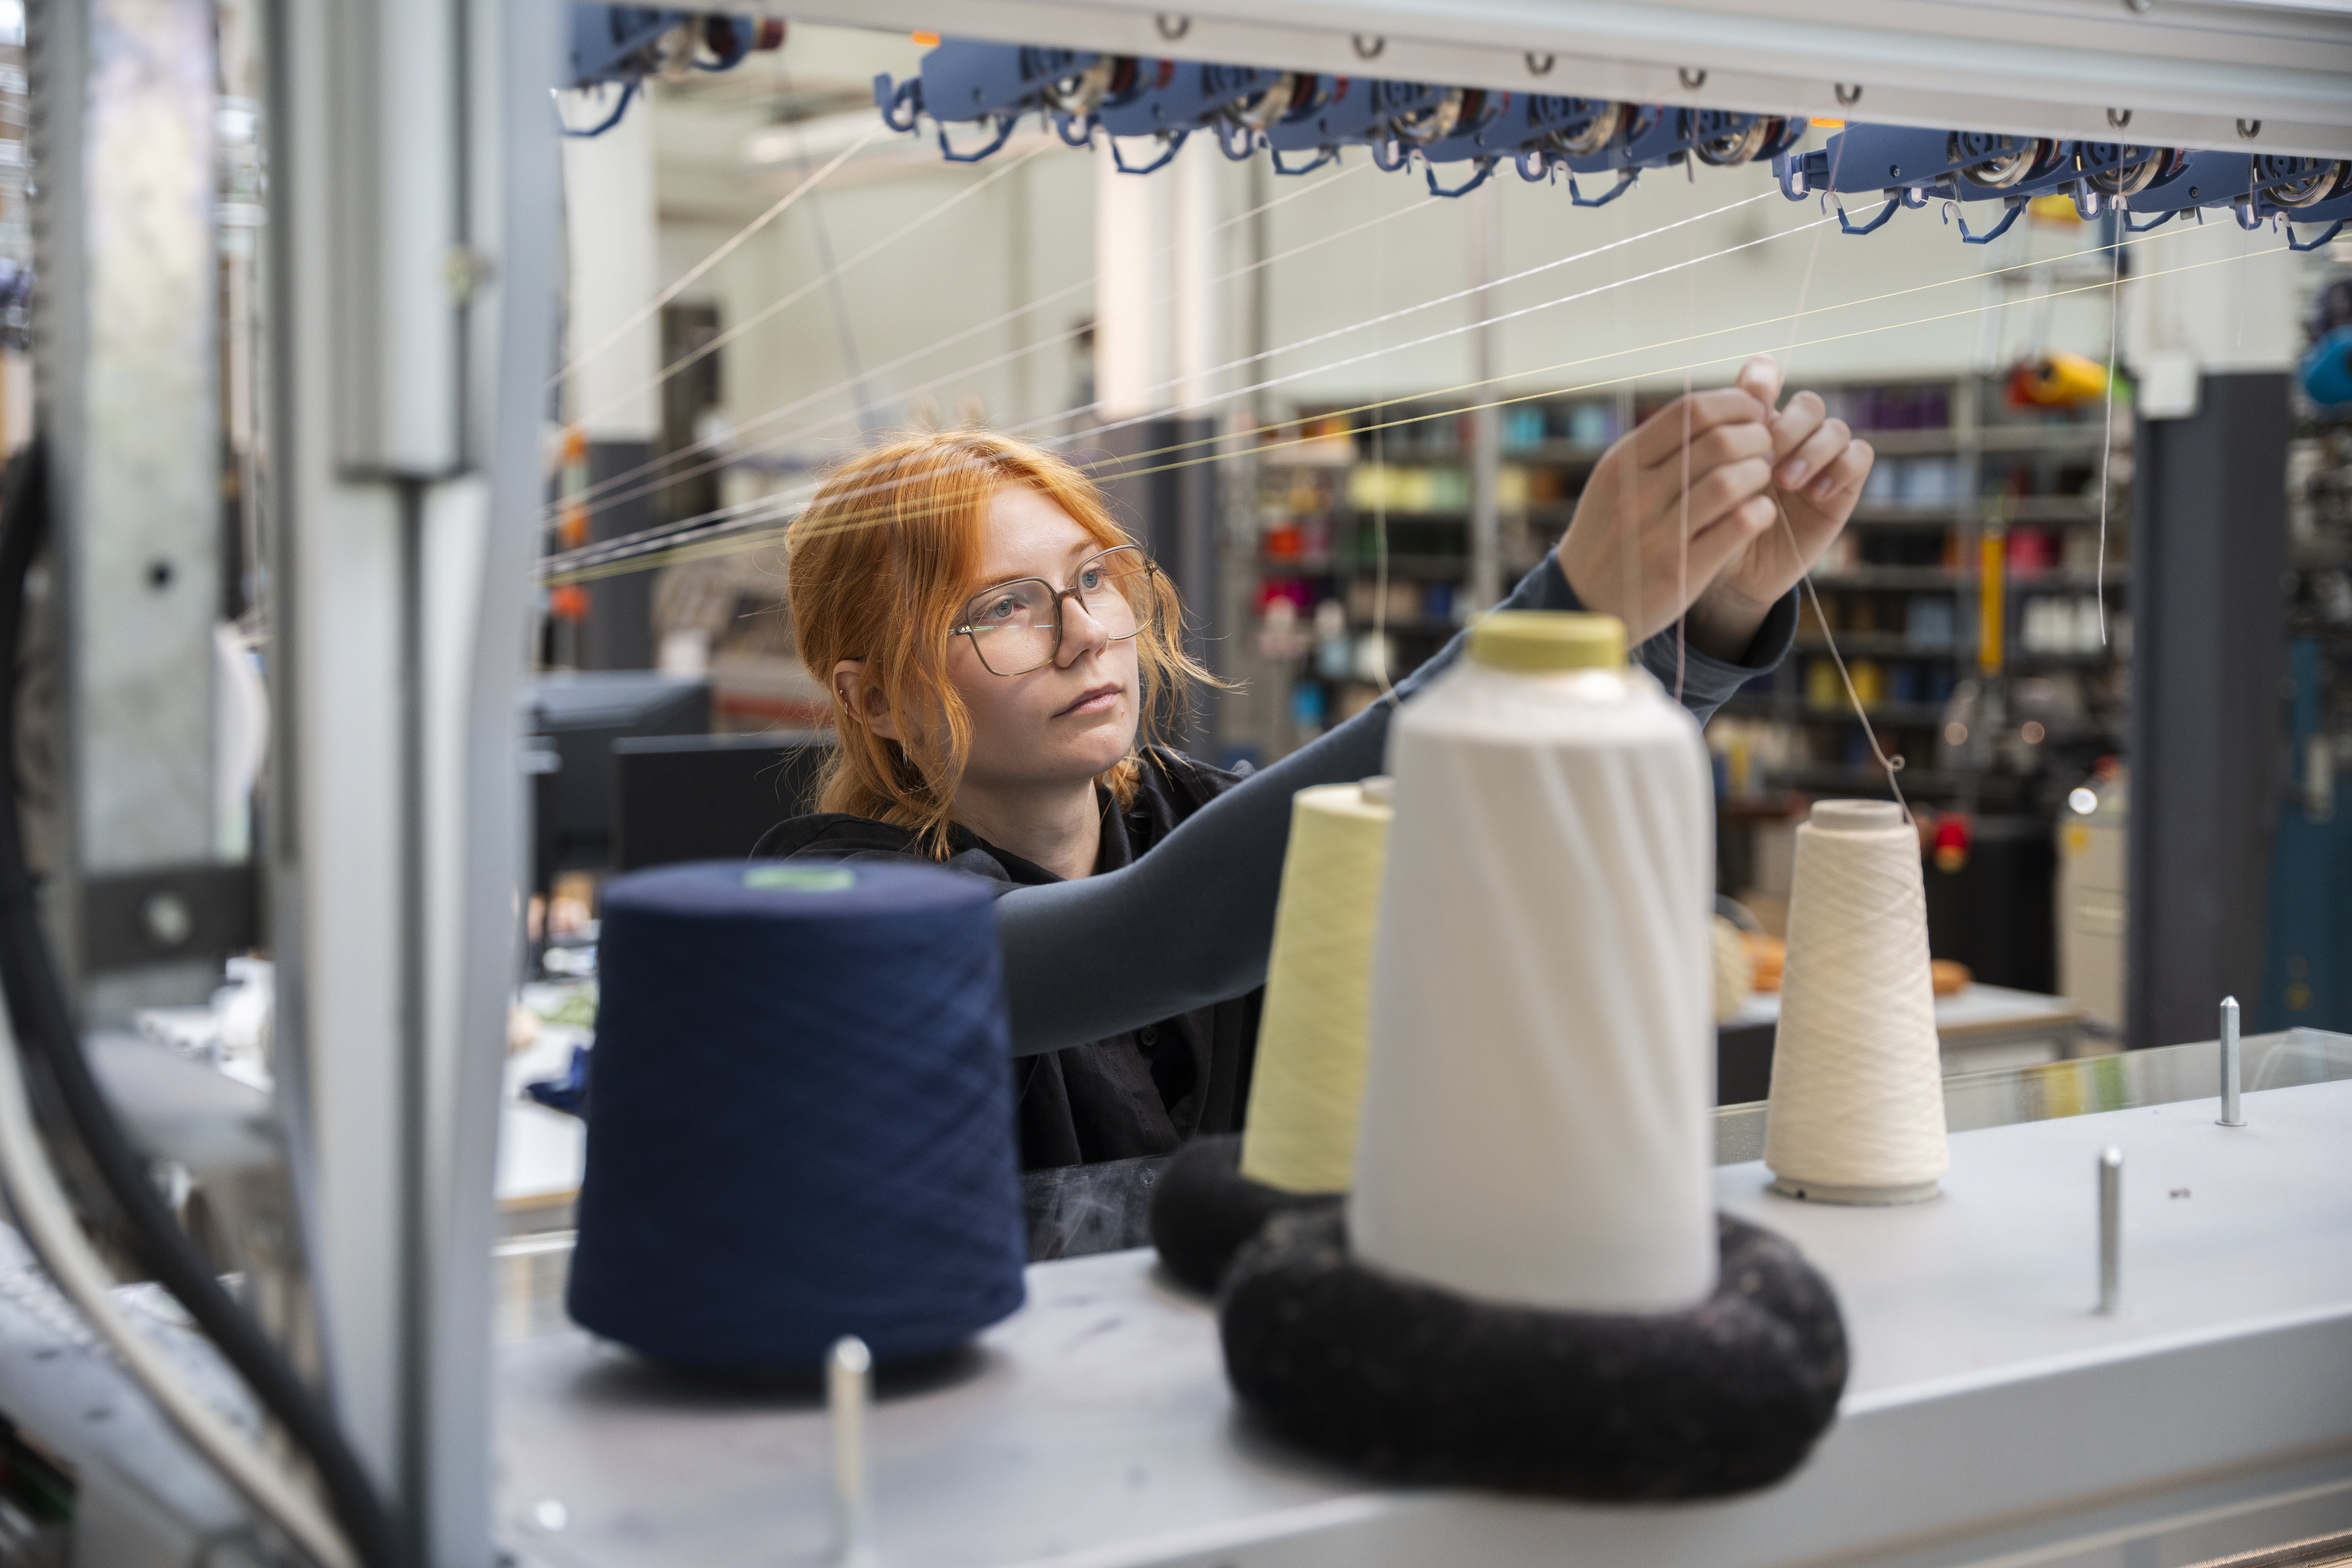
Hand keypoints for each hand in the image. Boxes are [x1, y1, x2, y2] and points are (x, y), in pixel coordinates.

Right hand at [1553, 385, 1776, 649]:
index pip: (1691, 410)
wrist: (1581, 602)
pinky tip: (1759, 512)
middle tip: (1766, 447)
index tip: (1752, 414)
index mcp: (1624, 462)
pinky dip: (1761, 512)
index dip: (1736, 404)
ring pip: (1731, 482)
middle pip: (1719, 441)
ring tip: (1761, 477)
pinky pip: (1739, 526)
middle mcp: (1638, 493)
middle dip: (1757, 437)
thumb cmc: (1611, 533)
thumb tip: (1724, 405)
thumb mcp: (1619, 480)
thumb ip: (1661, 445)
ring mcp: (1658, 533)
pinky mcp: (1681, 569)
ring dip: (1760, 473)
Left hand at [1682, 357, 1874, 654]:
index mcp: (1752, 425)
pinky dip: (1841, 466)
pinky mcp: (1842, 486)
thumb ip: (1716, 447)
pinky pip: (1859, 456)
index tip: (1750, 407)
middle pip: (1806, 403)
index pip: (1767, 379)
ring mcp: (1818, 459)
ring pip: (1834, 427)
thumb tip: (1733, 411)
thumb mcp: (1702, 486)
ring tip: (1784, 480)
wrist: (1728, 579)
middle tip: (1765, 456)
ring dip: (1811, 448)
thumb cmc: (1707, 528)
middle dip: (1787, 425)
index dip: (1763, 382)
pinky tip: (1815, 492)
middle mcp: (1789, 436)